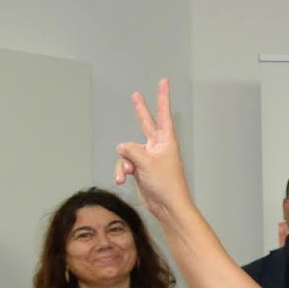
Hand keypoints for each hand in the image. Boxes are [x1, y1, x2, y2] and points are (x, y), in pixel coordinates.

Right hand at [116, 78, 193, 221]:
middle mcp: (157, 146)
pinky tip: (122, 180)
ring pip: (127, 151)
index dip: (162, 97)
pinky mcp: (140, 168)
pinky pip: (125, 164)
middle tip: (136, 95)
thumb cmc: (165, 184)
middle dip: (140, 110)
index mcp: (166, 140)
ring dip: (124, 163)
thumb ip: (131, 150)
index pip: (163, 114)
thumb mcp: (146, 162)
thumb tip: (122, 147)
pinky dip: (121, 171)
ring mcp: (148, 157)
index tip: (164, 82)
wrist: (167, 205)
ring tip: (129, 173)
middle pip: (146, 123)